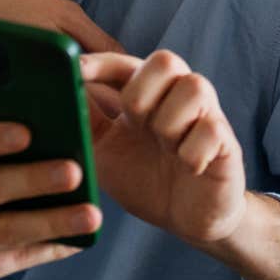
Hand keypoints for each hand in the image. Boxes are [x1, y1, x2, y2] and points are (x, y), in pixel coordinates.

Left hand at [79, 50, 247, 247]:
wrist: (187, 220)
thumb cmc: (145, 180)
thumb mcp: (103, 152)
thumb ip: (83, 122)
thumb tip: (52, 92)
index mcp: (148, 98)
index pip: (126, 64)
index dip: (102, 62)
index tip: (76, 71)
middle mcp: (178, 99)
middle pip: (166, 60)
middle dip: (142, 92)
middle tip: (135, 124)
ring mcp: (206, 117)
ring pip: (194, 86)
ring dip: (170, 122)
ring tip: (167, 148)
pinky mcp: (227, 142)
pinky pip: (211, 129)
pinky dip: (193, 152)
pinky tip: (189, 167)